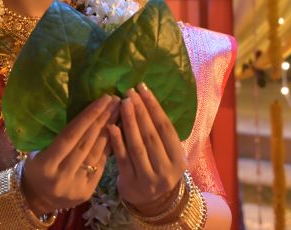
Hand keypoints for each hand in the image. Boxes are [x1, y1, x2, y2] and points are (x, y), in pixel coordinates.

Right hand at [21, 95, 118, 213]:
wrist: (35, 200)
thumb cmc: (35, 168)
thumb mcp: (38, 152)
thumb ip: (58, 138)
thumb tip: (83, 115)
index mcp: (46, 164)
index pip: (70, 135)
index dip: (88, 116)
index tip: (103, 99)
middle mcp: (62, 176)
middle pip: (86, 142)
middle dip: (103, 119)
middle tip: (116, 100)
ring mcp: (76, 186)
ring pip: (96, 153)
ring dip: (110, 131)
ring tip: (119, 112)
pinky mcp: (87, 192)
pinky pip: (101, 165)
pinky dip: (109, 148)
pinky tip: (116, 132)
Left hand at [108, 84, 186, 216]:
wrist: (151, 202)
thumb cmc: (159, 169)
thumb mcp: (168, 154)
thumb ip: (161, 134)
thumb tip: (146, 98)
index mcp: (178, 159)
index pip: (165, 128)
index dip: (154, 107)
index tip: (143, 88)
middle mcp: (166, 170)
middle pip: (151, 135)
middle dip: (140, 111)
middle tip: (130, 92)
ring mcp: (148, 179)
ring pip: (137, 146)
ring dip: (129, 122)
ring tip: (122, 103)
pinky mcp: (130, 183)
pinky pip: (122, 158)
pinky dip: (117, 141)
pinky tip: (111, 126)